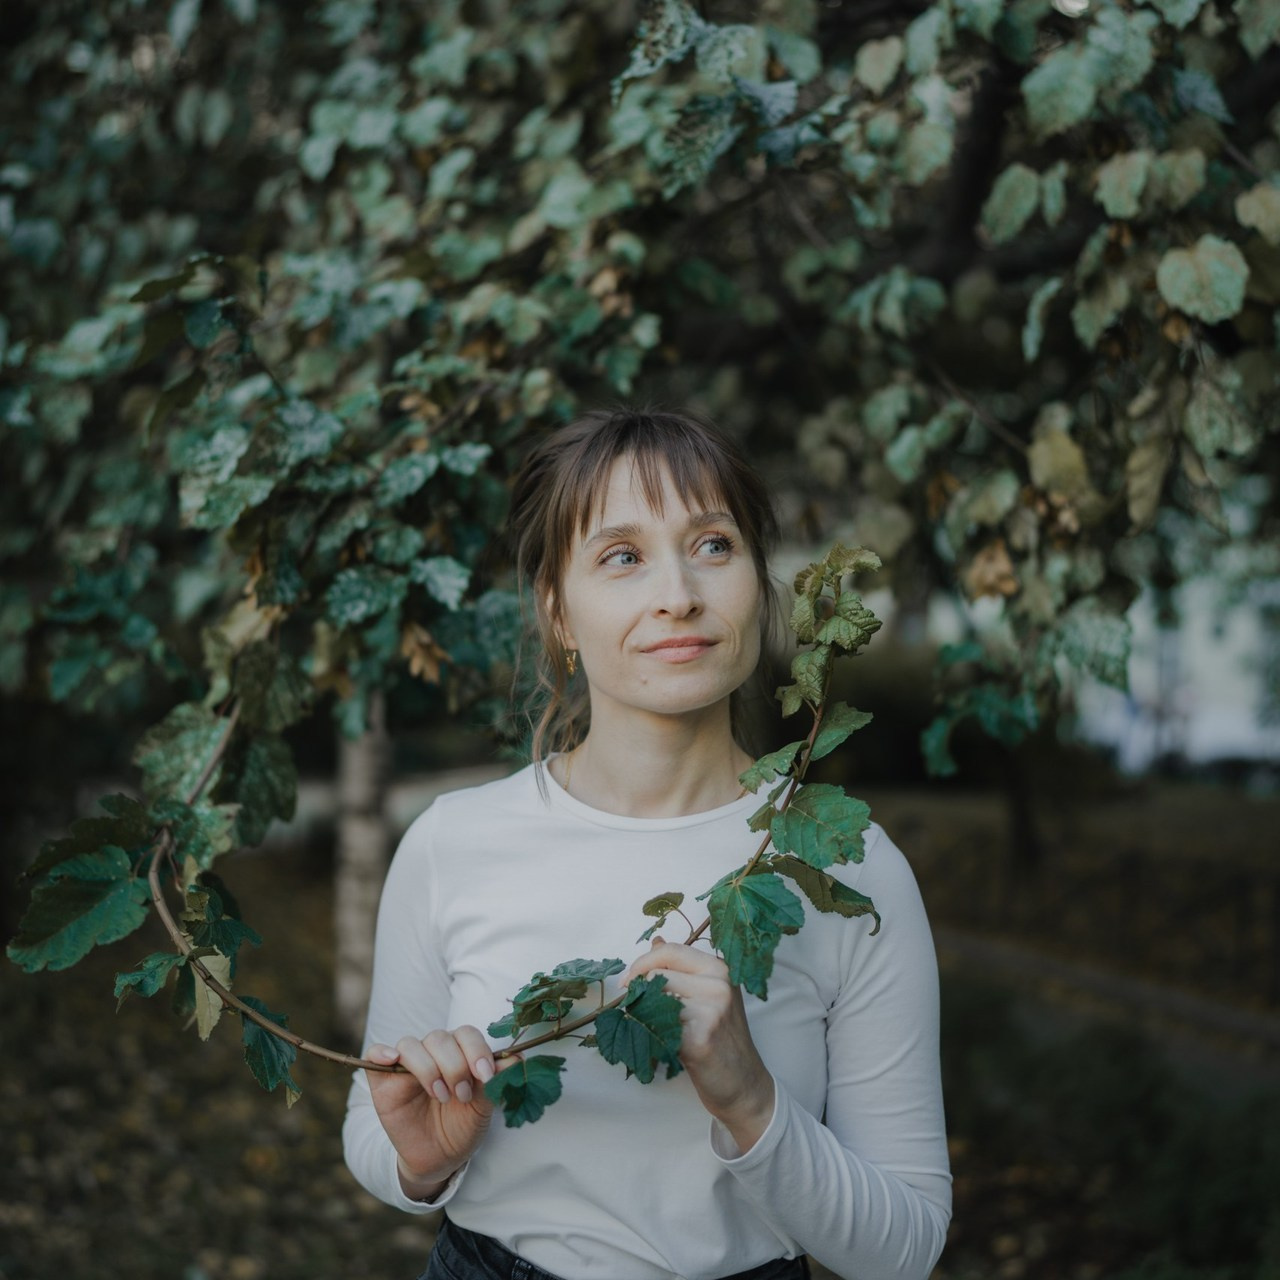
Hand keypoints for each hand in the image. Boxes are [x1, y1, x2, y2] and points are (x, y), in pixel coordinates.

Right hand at [365, 1025, 509, 1198]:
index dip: (476, 1050)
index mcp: (460, 1052)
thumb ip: (496, 1080)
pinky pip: (375, 1053)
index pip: (466, 1034)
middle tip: (462, 1095)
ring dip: (428, 1068)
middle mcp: (433, 1052)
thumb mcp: (483, 1107)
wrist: (438, 1158)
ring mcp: (407, 1064)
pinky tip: (392, 1060)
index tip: (485, 1075)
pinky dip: (382, 1052)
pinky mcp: (383, 1080)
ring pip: (412, 1044)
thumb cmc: (462, 1127)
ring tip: (441, 1096)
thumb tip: (518, 1058)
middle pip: (440, 1038)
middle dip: (454, 1066)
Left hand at [621, 938, 774, 1153]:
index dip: (642, 963)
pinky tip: (661, 1045)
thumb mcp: (708, 996)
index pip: (670, 950)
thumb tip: (656, 941)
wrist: (744, 1084)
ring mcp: (712, 1009)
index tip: (628, 982)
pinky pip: (658, 1025)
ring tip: (655, 1030)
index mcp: (720, 968)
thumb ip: (683, 969)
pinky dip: (650, 1034)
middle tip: (637, 1012)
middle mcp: (719, 984)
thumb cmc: (721, 1040)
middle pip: (657, 974)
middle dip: (639, 993)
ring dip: (644, 1015)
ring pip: (654, 998)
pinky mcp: (700, 1036)